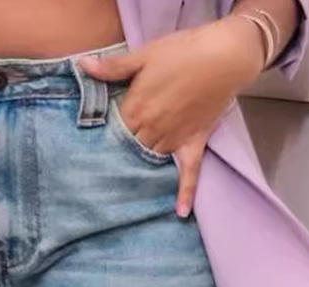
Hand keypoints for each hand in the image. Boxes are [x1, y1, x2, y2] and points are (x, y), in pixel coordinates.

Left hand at [82, 17, 266, 216]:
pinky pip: (189, 173)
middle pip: (128, 150)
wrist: (225, 55)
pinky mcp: (194, 143)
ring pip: (150, 163)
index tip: (87, 152)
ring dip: (138, 176)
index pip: (111, 131)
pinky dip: (186, 193)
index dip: (101, 140)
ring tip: (121, 194)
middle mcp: (152, 129)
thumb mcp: (145, 54)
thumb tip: (83, 66)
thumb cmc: (184, 51)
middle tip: (99, 178)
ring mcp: (173, 139)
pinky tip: (181, 213)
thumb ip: (114, 66)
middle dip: (116, 160)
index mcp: (136, 108)